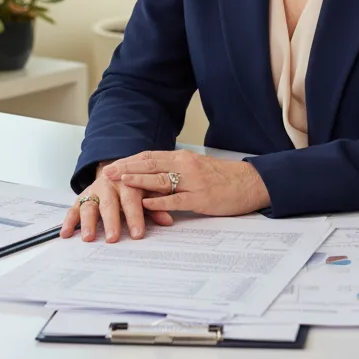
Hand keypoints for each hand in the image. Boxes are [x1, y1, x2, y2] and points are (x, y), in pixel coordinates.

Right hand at [60, 161, 174, 242]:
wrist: (118, 168)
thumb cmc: (137, 185)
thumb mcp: (148, 191)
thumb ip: (157, 205)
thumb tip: (167, 220)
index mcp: (128, 181)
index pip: (132, 199)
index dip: (135, 217)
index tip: (138, 235)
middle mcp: (109, 185)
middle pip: (110, 203)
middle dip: (111, 221)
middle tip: (113, 238)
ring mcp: (94, 190)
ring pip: (90, 206)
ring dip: (88, 222)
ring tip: (89, 237)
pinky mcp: (82, 196)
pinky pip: (73, 209)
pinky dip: (68, 221)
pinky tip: (65, 234)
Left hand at [107, 150, 270, 216]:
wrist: (250, 183)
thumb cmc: (223, 177)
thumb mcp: (197, 168)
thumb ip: (176, 170)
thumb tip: (153, 175)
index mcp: (183, 158)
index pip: (151, 155)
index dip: (130, 160)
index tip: (113, 163)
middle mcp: (186, 165)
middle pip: (151, 164)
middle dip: (127, 167)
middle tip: (108, 172)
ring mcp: (193, 182)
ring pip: (160, 179)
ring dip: (138, 180)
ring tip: (121, 182)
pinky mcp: (200, 198)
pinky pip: (176, 199)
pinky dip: (159, 201)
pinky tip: (145, 203)